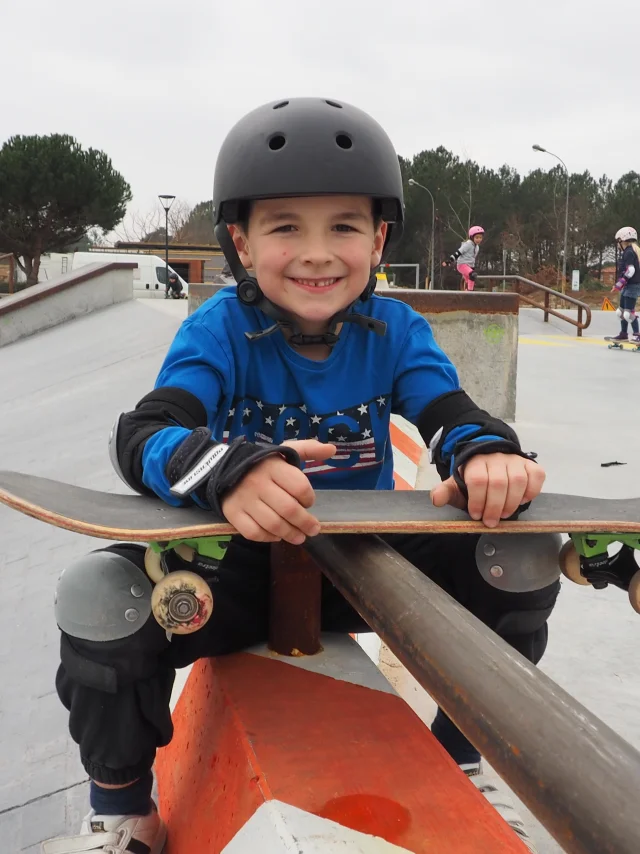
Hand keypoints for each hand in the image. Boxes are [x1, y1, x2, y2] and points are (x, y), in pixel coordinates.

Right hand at [221, 439, 335, 544]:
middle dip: (306, 523)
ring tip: (300, 537)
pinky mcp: (233, 513)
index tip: (309, 502)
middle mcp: (258, 483)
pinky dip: (268, 538)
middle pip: (289, 509)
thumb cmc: (262, 462)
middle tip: (314, 529)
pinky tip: (277, 536)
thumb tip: (332, 449)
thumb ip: (309, 449)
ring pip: (273, 524)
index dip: (309, 498)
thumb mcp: (284, 451)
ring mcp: (244, 499)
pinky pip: (254, 532)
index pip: (300, 487)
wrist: (224, 467)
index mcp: (273, 466)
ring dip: (290, 534)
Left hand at [430, 453, 545, 527]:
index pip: (478, 480)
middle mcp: (496, 457)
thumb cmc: (473, 480)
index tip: (475, 515)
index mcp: (475, 462)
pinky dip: (531, 491)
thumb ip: (446, 492)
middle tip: (490, 522)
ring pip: (518, 480)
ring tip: (504, 515)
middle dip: (494, 507)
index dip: (477, 500)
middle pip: (498, 482)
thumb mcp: (456, 486)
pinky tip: (522, 501)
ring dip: (512, 502)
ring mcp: (515, 460)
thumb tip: (436, 499)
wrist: (490, 463)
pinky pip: (536, 476)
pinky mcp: (530, 465)